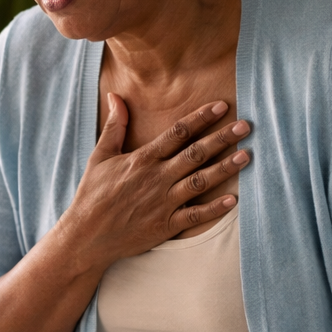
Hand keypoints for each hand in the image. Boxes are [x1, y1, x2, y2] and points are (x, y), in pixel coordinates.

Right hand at [60, 94, 249, 268]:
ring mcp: (163, 203)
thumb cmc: (92, 195)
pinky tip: (234, 199)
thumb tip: (115, 95)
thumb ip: (115, 126)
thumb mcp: (100, 156)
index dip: (200, 118)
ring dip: (225, 169)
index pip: (177, 133)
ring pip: (200, 182)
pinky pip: (195, 216)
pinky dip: (214, 209)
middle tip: (245, 126)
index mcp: (143, 159)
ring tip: (246, 156)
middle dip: (222, 138)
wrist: (86, 237)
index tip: (221, 106)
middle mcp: (156, 178)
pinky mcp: (165, 226)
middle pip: (195, 154)